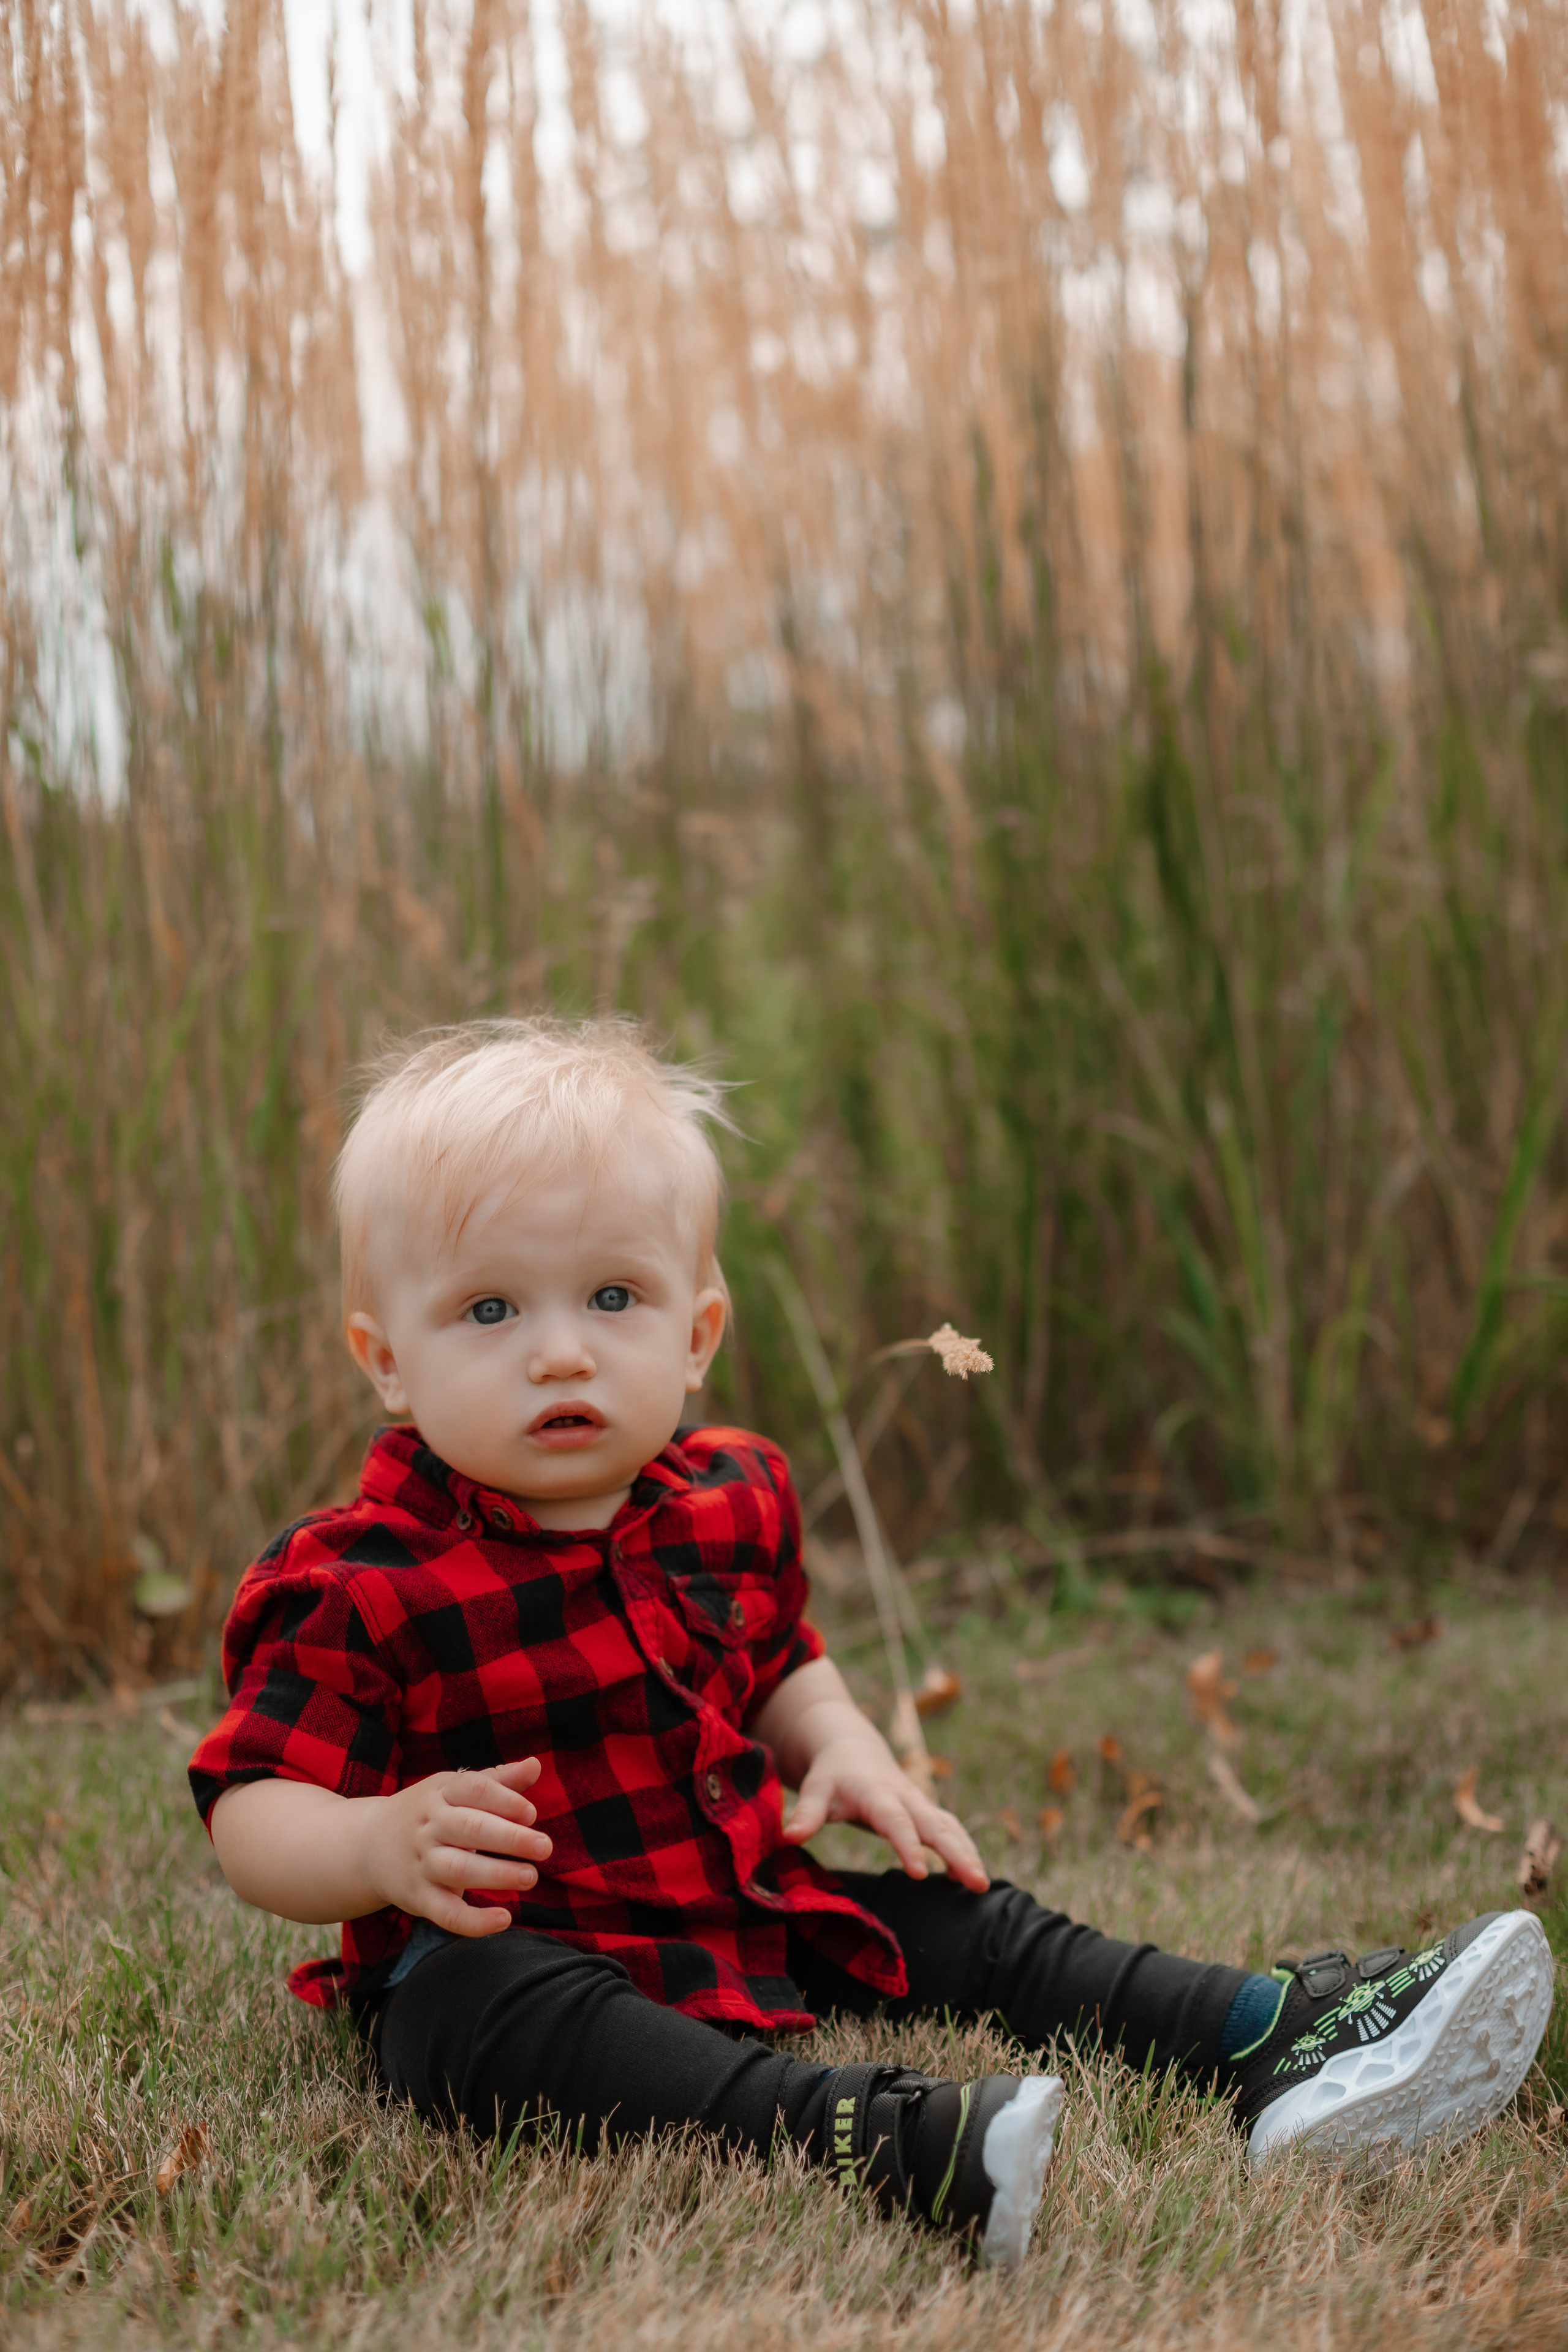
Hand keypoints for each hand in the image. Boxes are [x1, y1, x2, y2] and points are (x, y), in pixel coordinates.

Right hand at [360, 1757, 552, 1937]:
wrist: (367, 1845)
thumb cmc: (429, 1813)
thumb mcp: (454, 1789)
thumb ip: (497, 1780)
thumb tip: (536, 1765)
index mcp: (441, 1794)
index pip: (473, 1789)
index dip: (505, 1800)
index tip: (531, 1813)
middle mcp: (429, 1827)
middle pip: (469, 1828)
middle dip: (510, 1838)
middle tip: (544, 1847)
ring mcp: (421, 1863)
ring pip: (457, 1870)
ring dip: (497, 1875)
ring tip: (531, 1877)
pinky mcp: (418, 1898)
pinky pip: (445, 1913)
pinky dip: (474, 1922)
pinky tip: (504, 1920)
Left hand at [781, 1735, 988, 1891]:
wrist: (852, 1750)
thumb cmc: (832, 1775)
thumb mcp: (815, 1790)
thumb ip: (806, 1813)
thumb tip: (788, 1837)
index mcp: (877, 1794)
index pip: (896, 1821)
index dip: (908, 1845)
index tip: (919, 1872)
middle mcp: (906, 1798)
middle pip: (936, 1825)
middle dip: (958, 1853)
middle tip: (978, 1883)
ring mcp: (920, 1805)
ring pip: (950, 1828)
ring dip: (968, 1853)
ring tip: (981, 1886)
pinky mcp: (926, 1814)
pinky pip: (951, 1831)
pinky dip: (964, 1851)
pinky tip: (968, 1880)